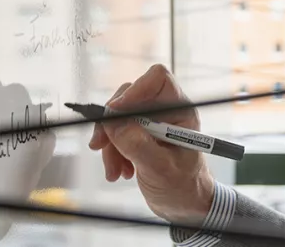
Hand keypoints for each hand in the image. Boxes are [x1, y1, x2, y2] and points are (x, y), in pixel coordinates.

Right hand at [88, 64, 214, 223]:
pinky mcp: (140, 133)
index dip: (134, 90)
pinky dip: (112, 152)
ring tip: (115, 171)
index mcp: (181, 111)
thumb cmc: (183, 187)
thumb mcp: (160, 169)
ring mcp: (152, 122)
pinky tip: (120, 171)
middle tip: (100, 146)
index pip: (158, 79)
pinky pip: (116, 132)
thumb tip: (114, 123)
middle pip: (130, 96)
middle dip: (112, 124)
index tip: (113, 113)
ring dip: (110, 144)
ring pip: (119, 116)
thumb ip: (137, 145)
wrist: (184, 205)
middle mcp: (167, 111)